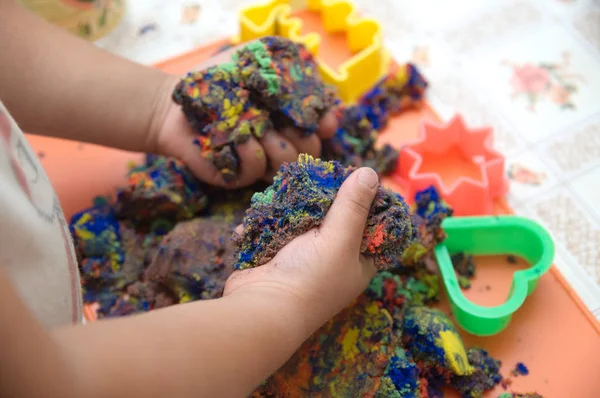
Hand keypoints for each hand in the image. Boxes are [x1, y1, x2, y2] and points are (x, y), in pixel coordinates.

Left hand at [152, 46, 337, 187]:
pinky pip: (257, 170)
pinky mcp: (238, 175)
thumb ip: (288, 66)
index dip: (326, 123)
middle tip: (281, 121)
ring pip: (287, 163)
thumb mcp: (256, 58)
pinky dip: (251, 152)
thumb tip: (319, 88)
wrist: (177, 100)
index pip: (322, 126)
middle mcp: (278, 141)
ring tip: (256, 127)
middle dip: (302, 136)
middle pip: (310, 151)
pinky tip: (238, 138)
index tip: (322, 120)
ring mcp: (259, 161)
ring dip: (276, 143)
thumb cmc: (218, 77)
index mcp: (288, 117)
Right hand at [223, 167, 378, 333]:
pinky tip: (270, 205)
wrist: (261, 308)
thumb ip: (354, 206)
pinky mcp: (278, 254)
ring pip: (305, 220)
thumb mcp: (340, 239)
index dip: (368, 202)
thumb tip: (370, 173)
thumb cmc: (310, 278)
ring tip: (294, 185)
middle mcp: (334, 260)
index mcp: (358, 261)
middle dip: (326, 198)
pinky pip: (279, 228)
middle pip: (337, 218)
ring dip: (295, 206)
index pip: (372, 226)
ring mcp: (304, 257)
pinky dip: (273, 219)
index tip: (358, 177)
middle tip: (321, 175)